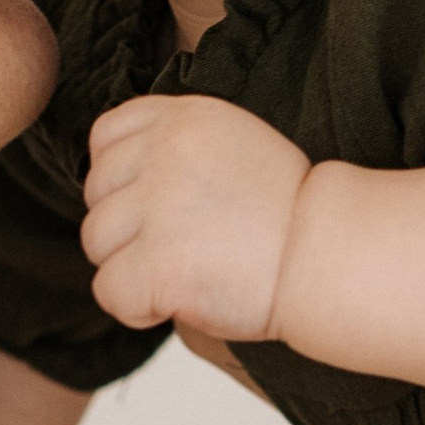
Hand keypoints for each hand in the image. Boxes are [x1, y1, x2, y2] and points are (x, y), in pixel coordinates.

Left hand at [81, 96, 311, 338]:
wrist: (329, 254)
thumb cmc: (290, 212)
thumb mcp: (234, 142)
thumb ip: (175, 148)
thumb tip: (118, 182)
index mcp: (182, 118)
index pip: (105, 136)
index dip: (121, 178)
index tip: (156, 203)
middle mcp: (163, 153)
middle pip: (96, 194)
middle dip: (128, 226)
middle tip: (183, 245)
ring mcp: (157, 207)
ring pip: (96, 243)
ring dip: (131, 266)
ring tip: (187, 271)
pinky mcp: (156, 263)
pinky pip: (108, 291)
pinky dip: (139, 306)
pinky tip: (181, 300)